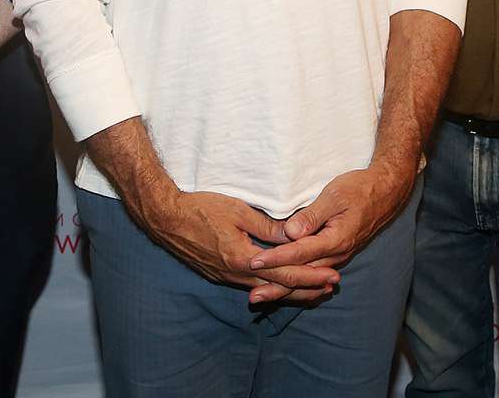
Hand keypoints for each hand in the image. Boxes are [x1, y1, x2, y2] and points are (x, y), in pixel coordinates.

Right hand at [143, 189, 339, 306]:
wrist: (166, 218)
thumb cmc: (202, 208)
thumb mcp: (239, 211)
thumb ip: (268, 227)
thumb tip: (294, 236)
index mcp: (243, 258)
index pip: (285, 273)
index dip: (310, 276)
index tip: (331, 277)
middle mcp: (236, 274)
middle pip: (278, 287)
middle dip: (307, 288)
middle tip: (331, 288)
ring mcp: (226, 277)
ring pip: (265, 288)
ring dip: (290, 290)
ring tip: (313, 290)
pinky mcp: (219, 275)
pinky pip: (251, 285)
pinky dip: (270, 286)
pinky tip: (279, 284)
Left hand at [247, 163, 413, 292]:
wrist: (386, 192)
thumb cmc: (359, 189)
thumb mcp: (334, 195)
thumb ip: (312, 215)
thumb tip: (290, 232)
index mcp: (336, 240)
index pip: (299, 253)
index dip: (276, 258)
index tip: (254, 262)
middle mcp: (337, 253)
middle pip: (302, 274)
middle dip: (276, 285)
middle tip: (253, 297)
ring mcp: (337, 256)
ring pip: (307, 277)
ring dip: (284, 287)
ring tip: (262, 296)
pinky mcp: (336, 253)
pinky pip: (313, 272)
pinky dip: (297, 281)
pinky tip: (284, 287)